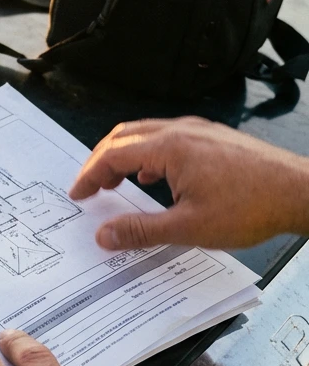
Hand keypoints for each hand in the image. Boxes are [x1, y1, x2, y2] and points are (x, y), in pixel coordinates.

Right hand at [69, 117, 308, 249]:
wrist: (302, 193)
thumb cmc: (251, 207)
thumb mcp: (188, 227)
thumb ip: (140, 230)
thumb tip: (104, 234)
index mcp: (169, 147)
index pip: (113, 155)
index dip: (90, 175)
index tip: (78, 194)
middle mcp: (181, 131)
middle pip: (124, 136)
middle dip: (100, 160)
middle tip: (90, 186)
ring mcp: (200, 131)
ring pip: (146, 134)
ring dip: (124, 156)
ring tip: (116, 182)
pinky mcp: (214, 138)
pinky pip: (169, 138)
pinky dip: (148, 154)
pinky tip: (155, 178)